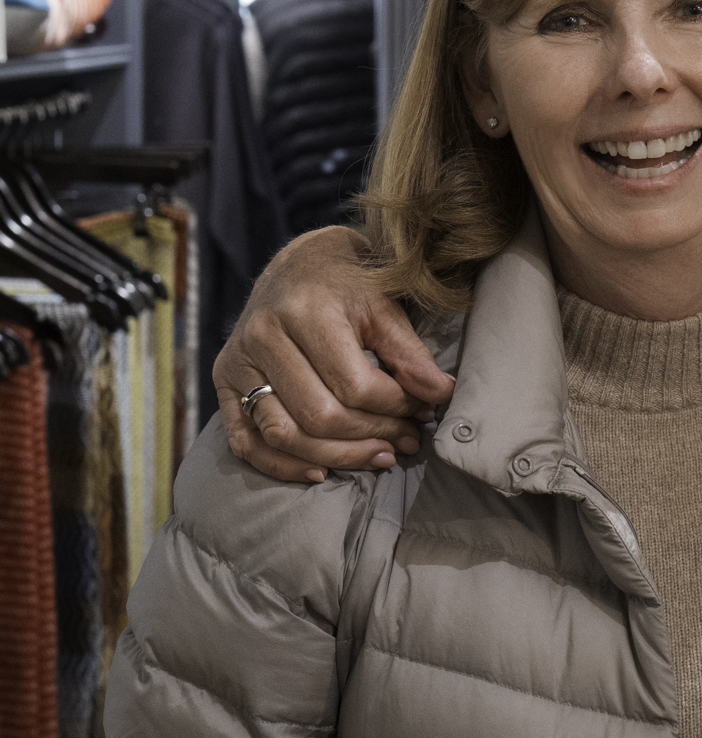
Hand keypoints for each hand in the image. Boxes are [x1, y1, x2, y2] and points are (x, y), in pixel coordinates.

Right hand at [213, 226, 455, 482]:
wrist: (298, 264)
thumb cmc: (349, 285)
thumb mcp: (385, 307)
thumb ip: (410, 354)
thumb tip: (442, 396)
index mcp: (304, 311)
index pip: (355, 385)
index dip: (396, 407)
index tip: (425, 411)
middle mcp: (261, 336)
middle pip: (320, 416)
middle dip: (373, 435)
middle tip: (409, 441)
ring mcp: (236, 361)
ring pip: (284, 434)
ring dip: (337, 457)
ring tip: (381, 456)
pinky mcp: (224, 381)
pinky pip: (245, 441)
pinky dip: (282, 466)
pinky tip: (321, 473)